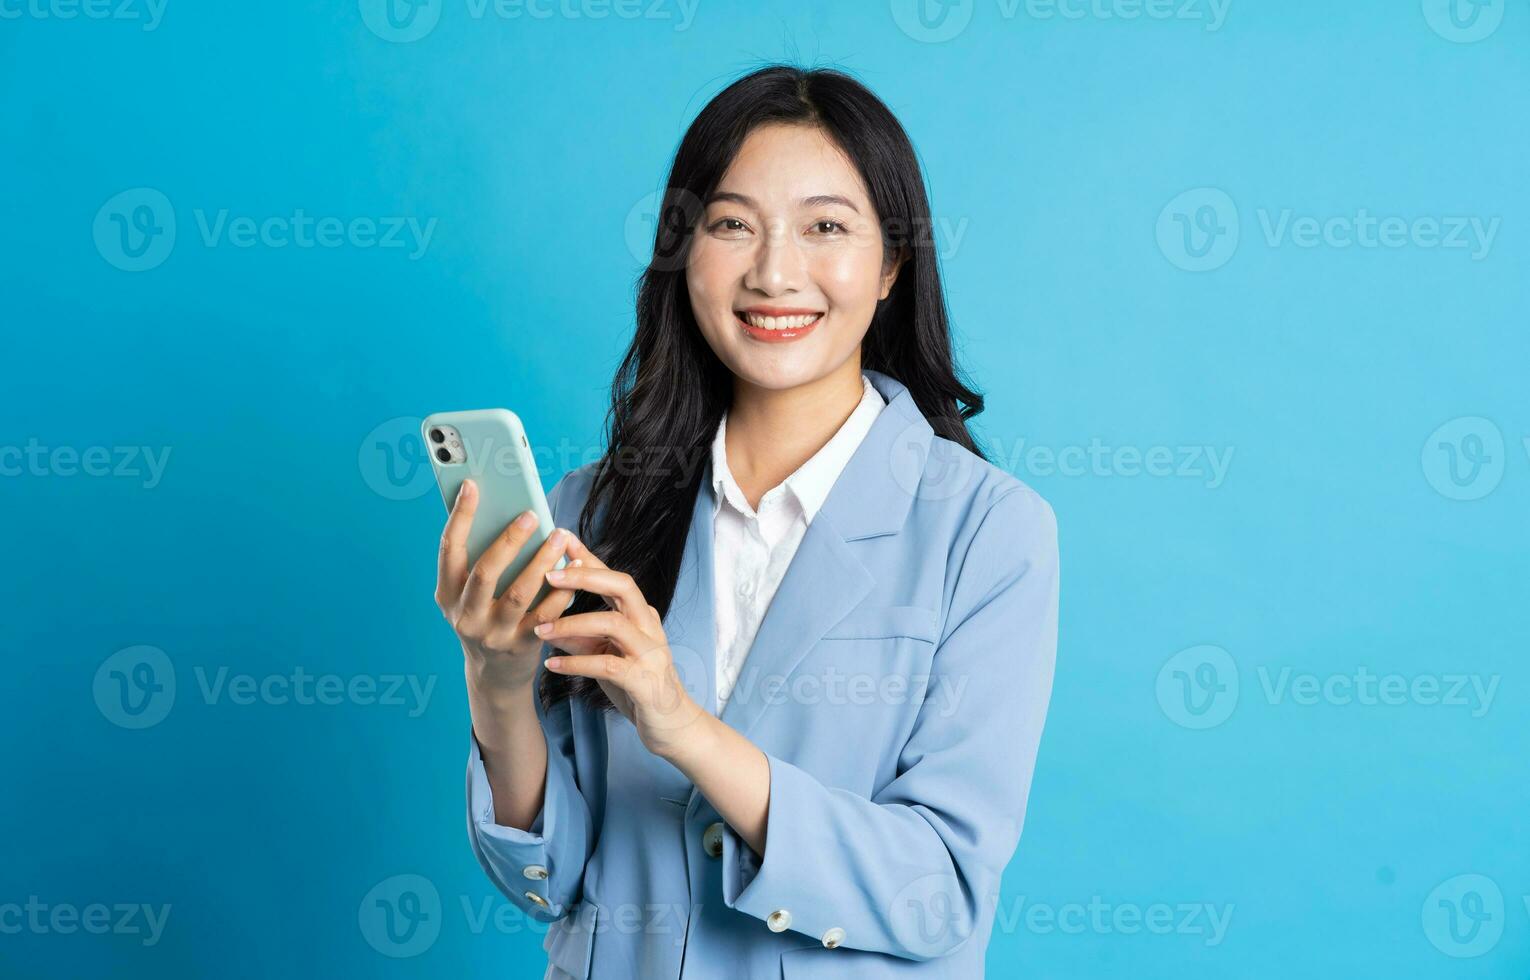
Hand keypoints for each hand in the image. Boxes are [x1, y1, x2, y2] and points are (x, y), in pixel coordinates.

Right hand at [436, 479, 580, 698]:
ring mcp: (493, 633)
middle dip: (508, 540)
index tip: (473, 486)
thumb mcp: (469, 594)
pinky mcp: (521, 646)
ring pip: (519, 593)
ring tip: (559, 537)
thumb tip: (504, 511)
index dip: (460, 516)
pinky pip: (545, 614)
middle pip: (485, 571)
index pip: (449, 550)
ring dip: (541, 562)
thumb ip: (480, 560)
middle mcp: (465, 615)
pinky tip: (574, 568)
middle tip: (531, 514)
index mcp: (447, 594)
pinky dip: (561, 590)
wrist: (494, 675)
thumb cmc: (485, 617)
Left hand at [534, 533, 707, 758]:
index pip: (614, 577)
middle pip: (622, 586)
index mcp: (639, 615)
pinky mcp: (645, 681)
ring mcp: (650, 652)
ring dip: (573, 623)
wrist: (672, 725)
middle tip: (549, 574)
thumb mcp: (604, 655)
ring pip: (613, 624)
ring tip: (540, 630)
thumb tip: (546, 620)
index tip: (561, 538)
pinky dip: (577, 663)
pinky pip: (607, 665)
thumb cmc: (637, 685)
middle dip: (585, 577)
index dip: (589, 557)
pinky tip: (552, 665)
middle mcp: (648, 626)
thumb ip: (580, 637)